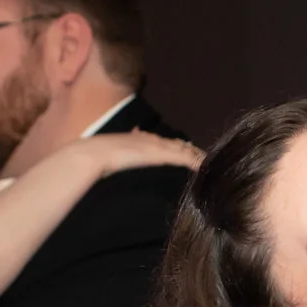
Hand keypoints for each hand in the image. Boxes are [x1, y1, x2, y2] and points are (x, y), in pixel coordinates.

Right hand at [80, 132, 202, 176]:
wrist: (95, 154)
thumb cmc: (97, 158)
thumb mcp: (111, 156)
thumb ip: (118, 157)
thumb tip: (115, 165)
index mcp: (141, 138)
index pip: (166, 142)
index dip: (180, 147)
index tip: (190, 151)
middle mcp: (152, 139)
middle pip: (179, 144)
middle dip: (193, 151)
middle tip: (207, 158)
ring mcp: (158, 146)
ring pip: (185, 150)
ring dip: (198, 156)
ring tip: (211, 162)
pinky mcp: (162, 155)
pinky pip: (185, 159)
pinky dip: (196, 163)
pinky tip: (206, 168)